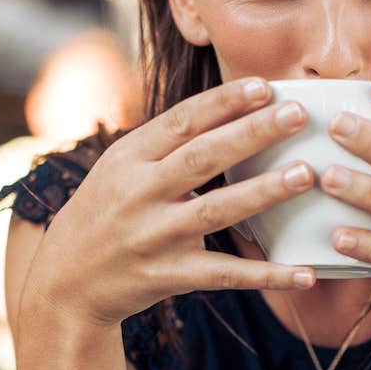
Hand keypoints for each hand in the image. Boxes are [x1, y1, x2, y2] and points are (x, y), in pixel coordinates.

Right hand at [21, 77, 318, 330]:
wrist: (65, 283)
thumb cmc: (103, 215)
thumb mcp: (119, 169)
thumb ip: (164, 144)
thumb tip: (227, 109)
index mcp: (129, 158)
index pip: (182, 121)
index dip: (224, 102)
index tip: (265, 85)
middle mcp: (140, 193)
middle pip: (204, 157)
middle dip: (253, 133)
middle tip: (298, 115)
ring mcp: (155, 237)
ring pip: (217, 211)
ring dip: (263, 192)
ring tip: (305, 174)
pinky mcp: (170, 276)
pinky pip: (226, 274)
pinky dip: (267, 275)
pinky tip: (305, 273)